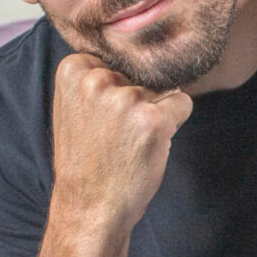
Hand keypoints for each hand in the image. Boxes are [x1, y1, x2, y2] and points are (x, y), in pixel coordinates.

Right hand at [49, 53, 192, 241]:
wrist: (90, 205)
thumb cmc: (88, 158)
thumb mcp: (78, 106)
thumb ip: (99, 76)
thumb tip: (145, 51)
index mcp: (73, 69)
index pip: (119, 59)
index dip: (118, 87)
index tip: (100, 116)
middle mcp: (98, 79)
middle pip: (142, 73)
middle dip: (138, 99)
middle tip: (116, 134)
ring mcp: (126, 99)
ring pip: (163, 89)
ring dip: (155, 113)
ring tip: (129, 142)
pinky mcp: (153, 120)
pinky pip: (182, 104)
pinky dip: (174, 122)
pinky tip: (148, 144)